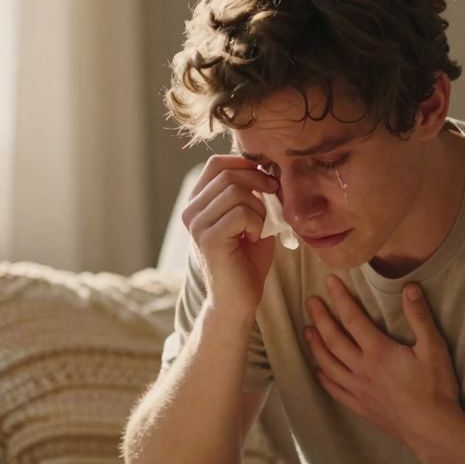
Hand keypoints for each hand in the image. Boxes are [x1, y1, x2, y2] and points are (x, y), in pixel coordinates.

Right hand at [180, 155, 278, 319]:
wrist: (238, 300)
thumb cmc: (247, 260)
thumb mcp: (252, 218)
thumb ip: (253, 193)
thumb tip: (267, 168)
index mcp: (198, 203)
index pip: (217, 163)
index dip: (246, 164)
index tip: (268, 181)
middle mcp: (191, 211)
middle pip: (228, 173)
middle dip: (259, 182)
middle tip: (274, 201)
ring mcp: (197, 224)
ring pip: (236, 191)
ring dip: (259, 207)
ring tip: (259, 228)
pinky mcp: (209, 239)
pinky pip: (241, 212)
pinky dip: (257, 223)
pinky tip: (255, 239)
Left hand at [305, 276, 464, 448]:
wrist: (432, 430)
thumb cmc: (436, 388)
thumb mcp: (434, 348)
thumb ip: (420, 317)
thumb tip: (409, 288)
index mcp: (378, 351)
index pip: (352, 319)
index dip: (340, 298)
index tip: (329, 282)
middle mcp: (362, 369)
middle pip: (333, 339)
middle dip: (320, 318)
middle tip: (310, 302)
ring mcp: (358, 389)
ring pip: (328, 364)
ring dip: (315, 346)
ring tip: (307, 331)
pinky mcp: (360, 407)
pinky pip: (335, 391)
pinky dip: (323, 379)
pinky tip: (318, 371)